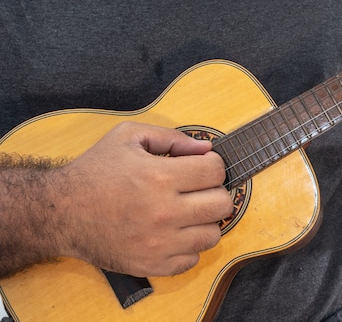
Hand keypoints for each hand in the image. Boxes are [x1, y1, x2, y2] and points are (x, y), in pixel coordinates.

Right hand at [53, 121, 232, 276]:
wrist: (60, 212)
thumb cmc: (95, 171)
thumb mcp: (127, 137)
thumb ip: (171, 137)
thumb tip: (206, 148)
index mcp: (160, 176)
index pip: (216, 171)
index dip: (212, 165)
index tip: (201, 167)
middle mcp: (163, 212)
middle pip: (222, 204)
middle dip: (214, 192)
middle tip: (198, 190)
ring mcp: (158, 243)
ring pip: (213, 235)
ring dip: (205, 221)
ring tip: (188, 212)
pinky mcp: (151, 265)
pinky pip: (192, 260)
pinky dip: (188, 247)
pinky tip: (174, 233)